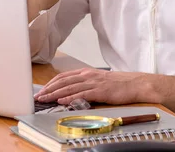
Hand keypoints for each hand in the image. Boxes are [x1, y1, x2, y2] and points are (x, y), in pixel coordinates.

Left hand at [34, 68, 149, 105]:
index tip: (42, 90)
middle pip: (63, 81)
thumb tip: (72, 92)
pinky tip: (62, 101)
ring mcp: (93, 82)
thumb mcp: (98, 80)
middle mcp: (87, 75)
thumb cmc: (118, 84)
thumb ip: (85, 84)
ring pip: (69, 87)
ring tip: (45, 99)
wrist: (135, 83)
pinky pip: (82, 94)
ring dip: (55, 94)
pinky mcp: (100, 91)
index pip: (63, 76)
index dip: (51, 83)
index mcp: (86, 72)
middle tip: (38, 96)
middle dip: (49, 89)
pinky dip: (70, 98)